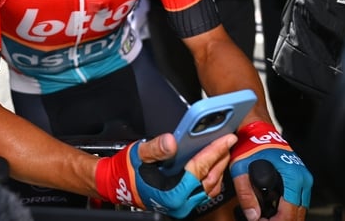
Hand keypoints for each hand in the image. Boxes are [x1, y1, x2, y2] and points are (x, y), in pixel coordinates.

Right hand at [95, 133, 236, 217]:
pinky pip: (205, 192)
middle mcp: (181, 203)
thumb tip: (171, 142)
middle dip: (221, 158)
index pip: (200, 169)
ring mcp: (183, 205)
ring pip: (211, 188)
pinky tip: (212, 164)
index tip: (227, 139)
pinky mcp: (183, 203)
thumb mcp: (138, 154)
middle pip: (210, 179)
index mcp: (172, 192)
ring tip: (223, 150)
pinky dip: (211, 177)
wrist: (115, 184)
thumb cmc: (125, 171)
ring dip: (218, 168)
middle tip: (229, 141)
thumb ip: (155, 148)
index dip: (215, 151)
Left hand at [230, 122, 311, 220]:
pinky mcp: (297, 176)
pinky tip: (272, 210)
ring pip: (299, 208)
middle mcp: (302, 177)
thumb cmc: (251, 142)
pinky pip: (297, 199)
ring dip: (284, 216)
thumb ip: (246, 195)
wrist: (255, 127)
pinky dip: (286, 208)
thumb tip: (253, 215)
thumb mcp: (241, 169)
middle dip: (281, 220)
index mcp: (293, 176)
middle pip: (298, 213)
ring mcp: (302, 177)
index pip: (290, 212)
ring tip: (266, 218)